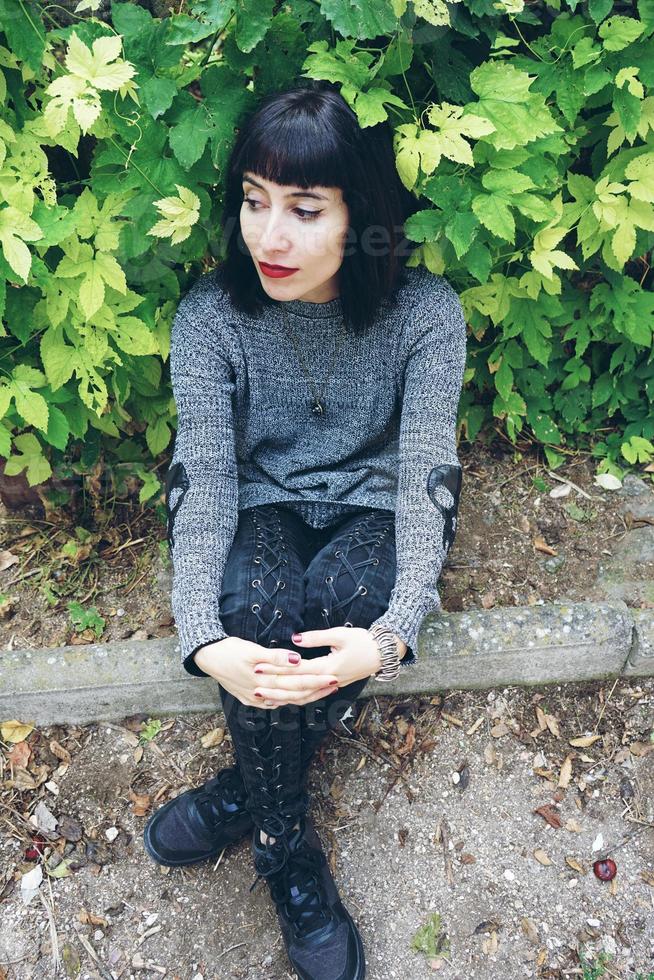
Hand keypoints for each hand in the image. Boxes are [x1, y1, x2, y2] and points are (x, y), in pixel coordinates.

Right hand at [193, 636, 338, 707]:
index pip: (297, 683)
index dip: (317, 681)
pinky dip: (288, 699)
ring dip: (305, 696)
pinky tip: (297, 697)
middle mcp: (261, 694)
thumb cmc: (229, 650)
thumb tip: (297, 660)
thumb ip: (275, 657)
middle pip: (295, 695)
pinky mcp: (250, 699)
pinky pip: (274, 702)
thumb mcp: (251, 650)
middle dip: (316, 690)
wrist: (206, 657)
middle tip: (335, 685)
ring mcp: (255, 699)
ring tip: (322, 690)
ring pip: (286, 701)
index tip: (334, 677)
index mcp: (264, 681)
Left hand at [252, 627, 381, 702]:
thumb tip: (294, 639)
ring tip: (264, 696)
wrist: (383, 653)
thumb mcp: (339, 635)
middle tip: (254, 684)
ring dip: (283, 697)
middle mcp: (327, 681)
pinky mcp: (332, 686)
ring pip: (303, 697)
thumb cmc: (363, 641)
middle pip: (296, 689)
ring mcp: (331, 686)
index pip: (296, 671)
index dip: (276, 669)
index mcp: (327, 668)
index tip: (258, 666)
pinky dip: (296, 699)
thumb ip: (316, 638)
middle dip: (274, 687)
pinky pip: (311, 697)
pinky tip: (285, 698)